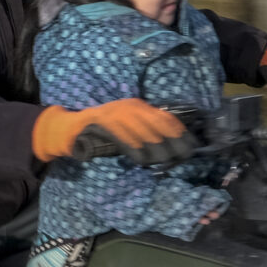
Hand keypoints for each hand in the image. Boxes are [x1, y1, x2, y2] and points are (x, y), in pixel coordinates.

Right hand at [33, 98, 189, 161]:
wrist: (74, 127)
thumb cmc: (105, 131)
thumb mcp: (129, 126)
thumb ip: (147, 132)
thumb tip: (174, 147)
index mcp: (139, 106)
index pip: (166, 118)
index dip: (181, 133)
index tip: (192, 147)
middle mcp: (130, 106)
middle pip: (160, 126)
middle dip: (172, 144)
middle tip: (179, 158)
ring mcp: (117, 113)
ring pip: (145, 135)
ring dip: (155, 151)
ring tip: (160, 161)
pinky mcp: (104, 123)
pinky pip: (125, 140)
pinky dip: (135, 151)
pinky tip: (141, 160)